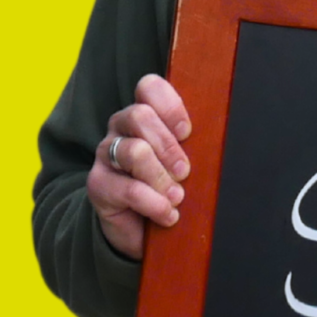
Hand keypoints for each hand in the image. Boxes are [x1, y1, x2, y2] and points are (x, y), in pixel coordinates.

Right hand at [87, 74, 191, 259]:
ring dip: (161, 177)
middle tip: (184, 172)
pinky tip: (168, 215)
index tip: (187, 133)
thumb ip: (193, 145)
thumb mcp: (184, 162)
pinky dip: (154, 204)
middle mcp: (120, 128)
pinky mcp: (98, 184)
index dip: (170, 107)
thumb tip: (218, 142)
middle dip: (169, 146)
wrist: (141, 229)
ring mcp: (106, 154)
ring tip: (177, 197)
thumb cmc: (170, 187)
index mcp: (144, 114)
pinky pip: (128, 189)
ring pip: (134, 151)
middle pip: (140, 116)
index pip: (149, 87)